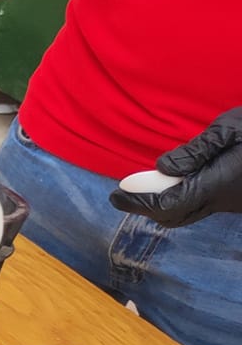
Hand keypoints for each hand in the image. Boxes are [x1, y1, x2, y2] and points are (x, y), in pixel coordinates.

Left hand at [108, 110, 241, 227]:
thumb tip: (163, 168)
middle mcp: (224, 200)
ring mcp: (232, 204)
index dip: (137, 201)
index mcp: (218, 183)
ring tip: (143, 190)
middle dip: (146, 208)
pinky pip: (201, 208)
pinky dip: (180, 201)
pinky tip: (174, 186)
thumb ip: (196, 151)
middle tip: (124, 195)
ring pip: (189, 214)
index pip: (165, 203)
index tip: (115, 194)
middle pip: (174, 216)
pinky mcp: (236, 200)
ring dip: (162, 205)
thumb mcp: (231, 129)